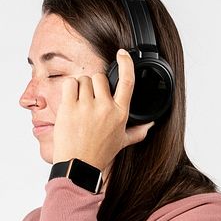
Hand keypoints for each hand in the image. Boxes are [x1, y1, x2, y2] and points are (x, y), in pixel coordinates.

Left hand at [52, 49, 154, 173]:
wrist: (79, 166)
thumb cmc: (99, 154)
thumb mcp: (122, 142)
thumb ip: (137, 131)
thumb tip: (150, 125)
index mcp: (119, 113)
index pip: (127, 81)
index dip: (126, 64)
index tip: (122, 54)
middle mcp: (105, 107)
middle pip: (100, 77)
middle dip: (94, 85)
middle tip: (89, 100)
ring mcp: (86, 107)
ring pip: (84, 80)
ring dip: (80, 88)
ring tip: (79, 104)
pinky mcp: (69, 108)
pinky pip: (70, 84)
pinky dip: (69, 88)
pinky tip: (70, 100)